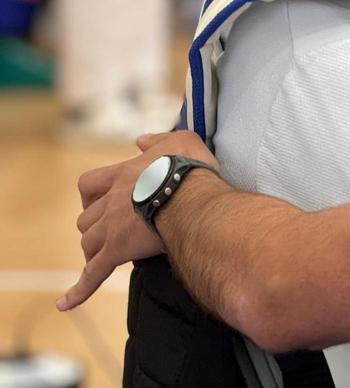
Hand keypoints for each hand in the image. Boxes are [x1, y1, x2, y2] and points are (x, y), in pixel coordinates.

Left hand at [58, 131, 217, 310]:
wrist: (190, 194)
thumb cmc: (189, 167)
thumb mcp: (179, 139)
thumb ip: (157, 140)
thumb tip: (141, 140)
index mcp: (122, 174)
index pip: (90, 184)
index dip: (92, 196)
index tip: (101, 202)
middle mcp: (110, 200)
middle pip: (87, 219)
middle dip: (96, 228)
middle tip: (115, 234)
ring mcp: (110, 227)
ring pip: (88, 243)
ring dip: (95, 251)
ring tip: (110, 259)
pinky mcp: (116, 251)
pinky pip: (92, 275)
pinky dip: (78, 290)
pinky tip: (66, 303)